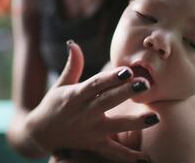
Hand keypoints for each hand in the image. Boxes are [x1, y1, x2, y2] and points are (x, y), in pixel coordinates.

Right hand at [26, 41, 157, 162]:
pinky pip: (112, 152)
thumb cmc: (53, 104)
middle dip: (127, 92)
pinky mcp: (94, 145)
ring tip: (155, 117)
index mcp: (76, 95)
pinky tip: (145, 158)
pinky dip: (128, 156)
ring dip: (134, 122)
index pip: (95, 84)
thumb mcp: (61, 84)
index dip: (111, 78)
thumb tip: (73, 43)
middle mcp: (84, 112)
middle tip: (145, 84)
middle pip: (108, 101)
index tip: (127, 70)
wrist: (39, 133)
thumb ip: (72, 65)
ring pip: (114, 126)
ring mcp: (90, 130)